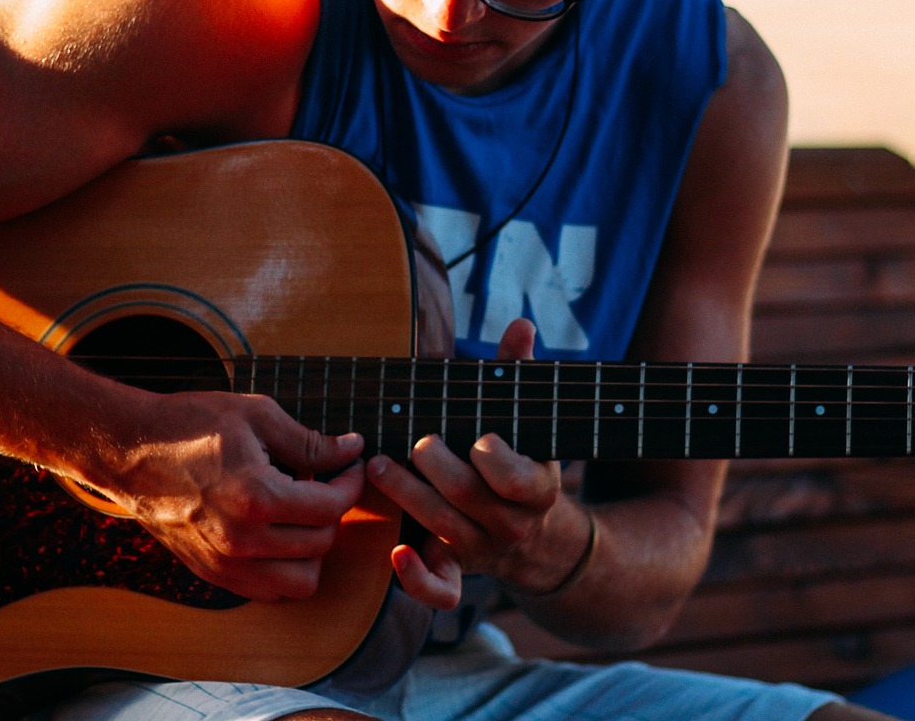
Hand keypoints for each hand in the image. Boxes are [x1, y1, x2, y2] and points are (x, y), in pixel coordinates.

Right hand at [107, 387, 364, 601]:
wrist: (129, 451)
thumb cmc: (189, 425)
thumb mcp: (256, 416)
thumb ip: (309, 442)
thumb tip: (352, 449)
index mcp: (257, 497)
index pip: (331, 507)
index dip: (351, 483)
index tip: (348, 466)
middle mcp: (243, 540)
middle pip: (322, 543)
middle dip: (333, 511)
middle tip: (324, 483)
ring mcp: (225, 563)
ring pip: (302, 582)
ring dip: (313, 549)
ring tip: (301, 514)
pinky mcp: (212, 574)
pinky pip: (269, 592)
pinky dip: (284, 570)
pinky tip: (277, 534)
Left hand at [365, 318, 589, 609]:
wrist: (529, 532)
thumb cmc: (517, 457)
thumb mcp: (525, 418)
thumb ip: (518, 373)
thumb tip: (520, 324)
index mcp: (536, 487)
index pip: (519, 481)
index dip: (499, 463)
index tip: (481, 440)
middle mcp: (510, 524)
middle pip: (469, 500)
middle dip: (437, 470)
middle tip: (416, 443)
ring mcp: (482, 550)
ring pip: (444, 530)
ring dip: (408, 498)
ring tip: (378, 465)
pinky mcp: (456, 571)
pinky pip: (441, 591)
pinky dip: (417, 579)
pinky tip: (394, 553)